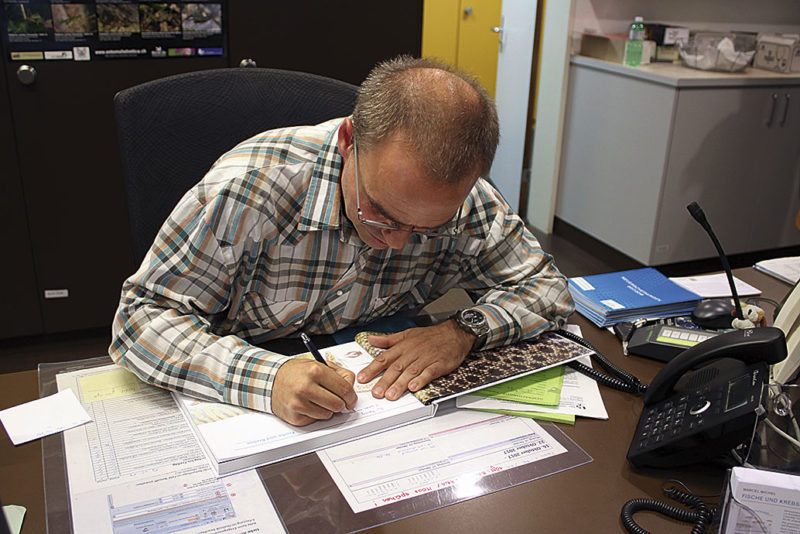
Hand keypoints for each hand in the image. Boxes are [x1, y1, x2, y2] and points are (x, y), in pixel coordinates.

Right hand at [272, 358, 357, 425]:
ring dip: (327, 409)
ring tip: (318, 400)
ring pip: (328, 414)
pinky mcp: (294, 416)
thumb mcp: (318, 364)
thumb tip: (351, 386)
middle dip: (341, 404)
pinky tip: (308, 405)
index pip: (344, 389)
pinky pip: (315, 420)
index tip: (351, 399)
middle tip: (337, 400)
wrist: (269, 380)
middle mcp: (306, 387)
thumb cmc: (296, 372)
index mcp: (315, 370)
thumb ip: (339, 373)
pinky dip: (315, 414)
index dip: (352, 396)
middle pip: (338, 405)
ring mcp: (299, 403)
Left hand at [357, 321, 474, 399]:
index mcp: (403, 346)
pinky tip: (414, 387)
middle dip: (384, 381)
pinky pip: (428, 372)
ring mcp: (425, 358)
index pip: (384, 358)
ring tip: (391, 395)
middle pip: (396, 368)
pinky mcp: (438, 364)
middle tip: (376, 392)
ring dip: (400, 384)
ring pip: (410, 372)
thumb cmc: (431, 335)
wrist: (454, 333)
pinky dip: (421, 380)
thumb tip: (371, 339)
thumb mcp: (407, 334)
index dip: (372, 369)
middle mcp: (412, 352)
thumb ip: (388, 340)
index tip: (363, 378)